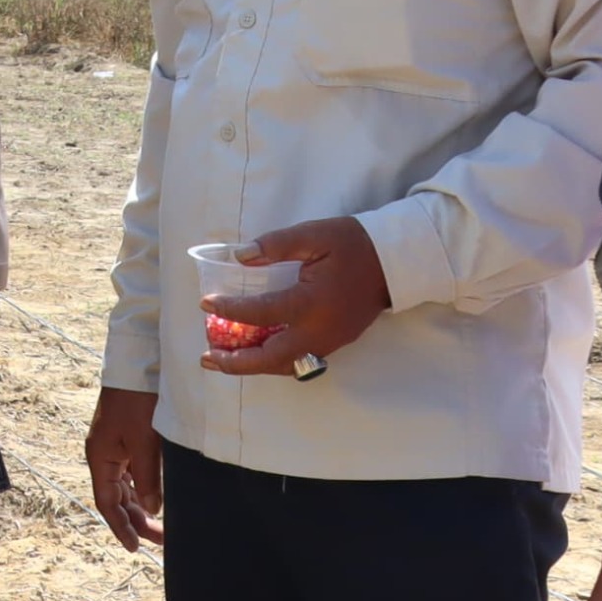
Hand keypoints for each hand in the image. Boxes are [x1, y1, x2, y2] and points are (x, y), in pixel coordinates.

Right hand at [84, 387, 165, 550]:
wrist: (139, 365)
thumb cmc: (137, 400)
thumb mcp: (144, 441)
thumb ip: (148, 478)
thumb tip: (152, 509)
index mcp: (100, 457)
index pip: (107, 503)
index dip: (120, 527)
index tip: (135, 548)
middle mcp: (105, 455)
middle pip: (117, 498)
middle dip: (137, 521)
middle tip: (161, 540)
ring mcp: (116, 447)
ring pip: (126, 488)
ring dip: (141, 508)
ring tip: (163, 527)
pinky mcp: (129, 440)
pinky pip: (134, 473)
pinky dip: (145, 490)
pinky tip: (158, 499)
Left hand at [200, 216, 393, 374]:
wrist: (395, 262)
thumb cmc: (354, 244)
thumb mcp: (314, 234)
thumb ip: (275, 244)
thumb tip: (240, 256)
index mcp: (312, 303)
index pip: (261, 313)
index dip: (229, 310)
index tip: (206, 304)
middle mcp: (320, 330)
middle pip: (271, 358)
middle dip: (236, 362)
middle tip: (206, 357)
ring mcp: (330, 342)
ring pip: (285, 366)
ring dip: (253, 366)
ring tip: (223, 360)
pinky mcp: (336, 344)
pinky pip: (299, 361)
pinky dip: (274, 361)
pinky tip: (256, 352)